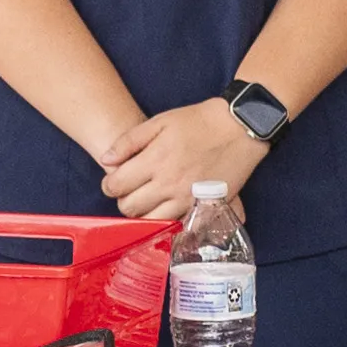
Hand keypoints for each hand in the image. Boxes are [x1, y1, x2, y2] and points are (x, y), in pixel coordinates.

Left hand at [98, 100, 265, 224]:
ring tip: (150, 201)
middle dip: (125, 200)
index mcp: (154, 161)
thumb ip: (129, 141)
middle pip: (130, 208)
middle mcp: (169, 184)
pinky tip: (169, 209)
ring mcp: (187, 199)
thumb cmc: (199, 121)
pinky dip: (169, 220)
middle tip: (132, 191)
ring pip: (152, 222)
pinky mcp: (204, 207)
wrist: (239, 127)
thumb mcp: (160, 121)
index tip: (115, 181)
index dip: (109, 185)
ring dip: (145, 214)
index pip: (116, 186)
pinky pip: (178, 225)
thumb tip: (106, 159)